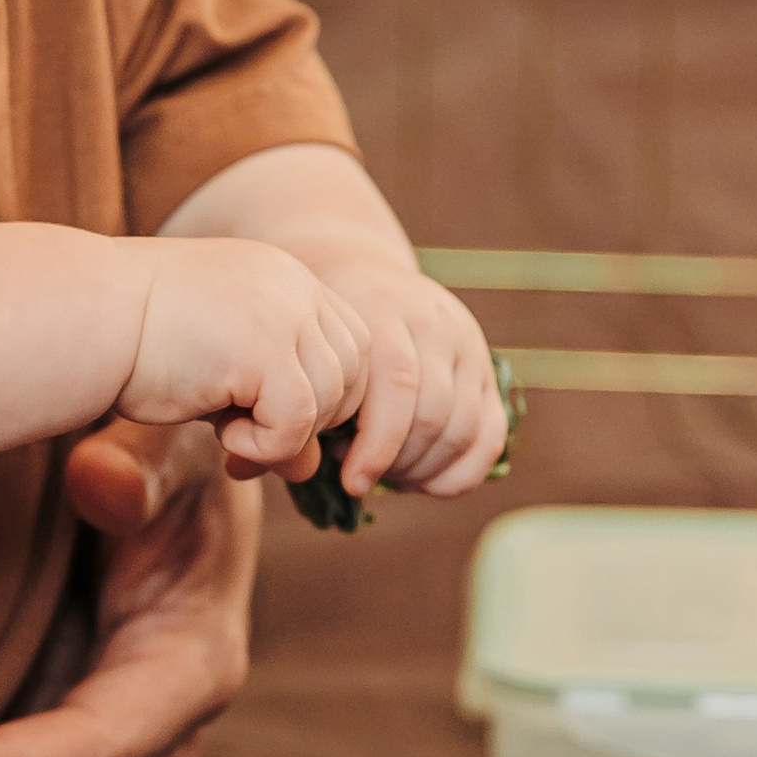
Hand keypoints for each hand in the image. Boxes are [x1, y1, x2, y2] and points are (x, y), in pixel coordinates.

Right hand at [121, 238, 365, 479]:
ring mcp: (283, 311)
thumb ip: (271, 406)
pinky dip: (269, 446)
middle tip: (245, 444)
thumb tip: (313, 468)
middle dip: (313, 422)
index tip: (267, 423)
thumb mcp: (220, 377)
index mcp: (283, 278)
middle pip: (354, 373)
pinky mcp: (263, 347)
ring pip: (332, 399)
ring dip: (286, 435)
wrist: (80, 318)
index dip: (324, 395)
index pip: (350, 343)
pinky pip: (300, 421)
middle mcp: (293, 285)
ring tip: (226, 435)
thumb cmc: (134, 346)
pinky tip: (222, 439)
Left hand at [315, 253, 508, 502]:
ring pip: (464, 429)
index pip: (398, 386)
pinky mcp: (487, 369)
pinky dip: (460, 472)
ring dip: (425, 470)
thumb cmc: (322, 327)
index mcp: (386, 310)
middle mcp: (436, 323)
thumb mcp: (306, 346)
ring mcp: (469, 344)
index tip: (352, 483)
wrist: (361, 273)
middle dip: (398, 463)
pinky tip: (421, 479)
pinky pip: (491, 436)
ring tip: (388, 475)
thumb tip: (265, 467)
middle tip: (365, 476)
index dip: (377, 447)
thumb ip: (299, 399)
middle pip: (433, 415)